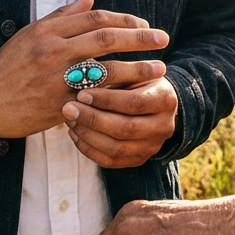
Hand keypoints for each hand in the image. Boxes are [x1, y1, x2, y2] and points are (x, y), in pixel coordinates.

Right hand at [0, 0, 168, 139]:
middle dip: (139, 38)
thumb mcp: (30, 33)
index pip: (95, 18)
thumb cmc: (7, 65)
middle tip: (163, 39)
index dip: (124, 20)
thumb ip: (62, 16)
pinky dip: (118, 97)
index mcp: (48, 30)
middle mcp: (53, 50)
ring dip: (137, 69)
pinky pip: (95, 99)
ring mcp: (56, 78)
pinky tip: (136, 96)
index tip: (144, 24)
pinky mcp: (58, 104)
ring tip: (160, 68)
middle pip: (106, 38)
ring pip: (106, 69)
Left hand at [62, 76, 178, 168]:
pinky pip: (110, 161)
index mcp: (165, 99)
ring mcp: (152, 147)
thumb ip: (114, 73)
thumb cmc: (137, 83)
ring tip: (70, 120)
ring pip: (116, 148)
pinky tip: (75, 133)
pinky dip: (88, 149)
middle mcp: (164, 127)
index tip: (81, 93)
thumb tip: (84, 73)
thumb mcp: (132, 73)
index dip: (106, 100)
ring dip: (87, 134)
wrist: (152, 105)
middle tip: (68, 108)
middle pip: (126, 129)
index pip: (134, 103)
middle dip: (93, 119)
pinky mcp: (138, 160)